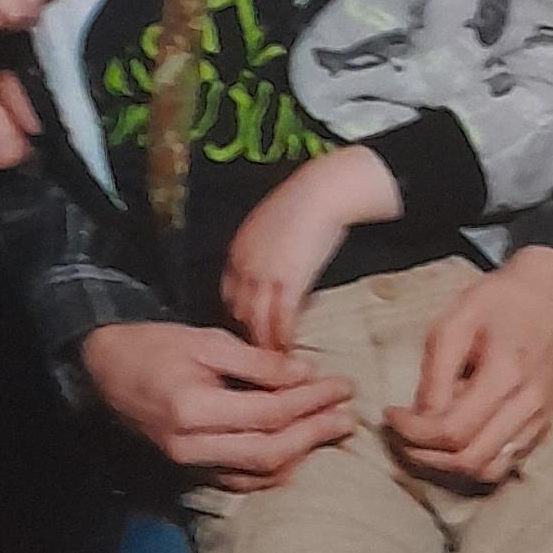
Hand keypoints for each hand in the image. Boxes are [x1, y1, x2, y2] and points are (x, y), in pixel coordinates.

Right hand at [81, 321, 355, 486]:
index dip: (311, 402)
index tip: (342, 386)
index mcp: (194, 409)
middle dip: (314, 433)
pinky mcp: (189, 469)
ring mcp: (189, 463)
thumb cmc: (154, 345)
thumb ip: (257, 362)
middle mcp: (191, 446)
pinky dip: (273, 468)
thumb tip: (306, 375)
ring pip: (258, 473)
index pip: (269, 414)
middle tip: (347, 414)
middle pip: (270, 452)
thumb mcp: (206, 341)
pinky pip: (240, 479)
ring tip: (331, 429)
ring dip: (300, 454)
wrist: (103, 368)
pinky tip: (297, 450)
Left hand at [222, 146, 399, 355]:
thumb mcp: (271, 225)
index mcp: (238, 251)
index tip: (250, 326)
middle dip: (249, 333)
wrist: (323, 191)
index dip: (240, 312)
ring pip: (257, 321)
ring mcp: (265, 276)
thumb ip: (266, 249)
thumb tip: (274, 264)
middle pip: (239, 311)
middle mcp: (245, 266)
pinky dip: (284, 338)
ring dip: (265, 344)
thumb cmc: (305, 202)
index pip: (229, 292)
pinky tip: (290, 349)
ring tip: (275, 361)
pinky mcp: (288, 282)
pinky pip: (282, 320)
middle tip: (260, 352)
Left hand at [388, 246, 552, 486]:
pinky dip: (473, 461)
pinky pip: (505, 462)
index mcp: (506, 375)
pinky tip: (454, 439)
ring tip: (424, 442)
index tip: (390, 415)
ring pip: (488, 470)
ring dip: (449, 465)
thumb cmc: (499, 301)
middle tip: (401, 434)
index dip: (413, 432)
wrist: (548, 293)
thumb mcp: (454, 323)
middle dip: (425, 454)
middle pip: (469, 460)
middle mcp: (528, 406)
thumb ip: (435, 375)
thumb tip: (418, 417)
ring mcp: (539, 419)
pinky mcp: (542, 425)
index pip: (453, 430)